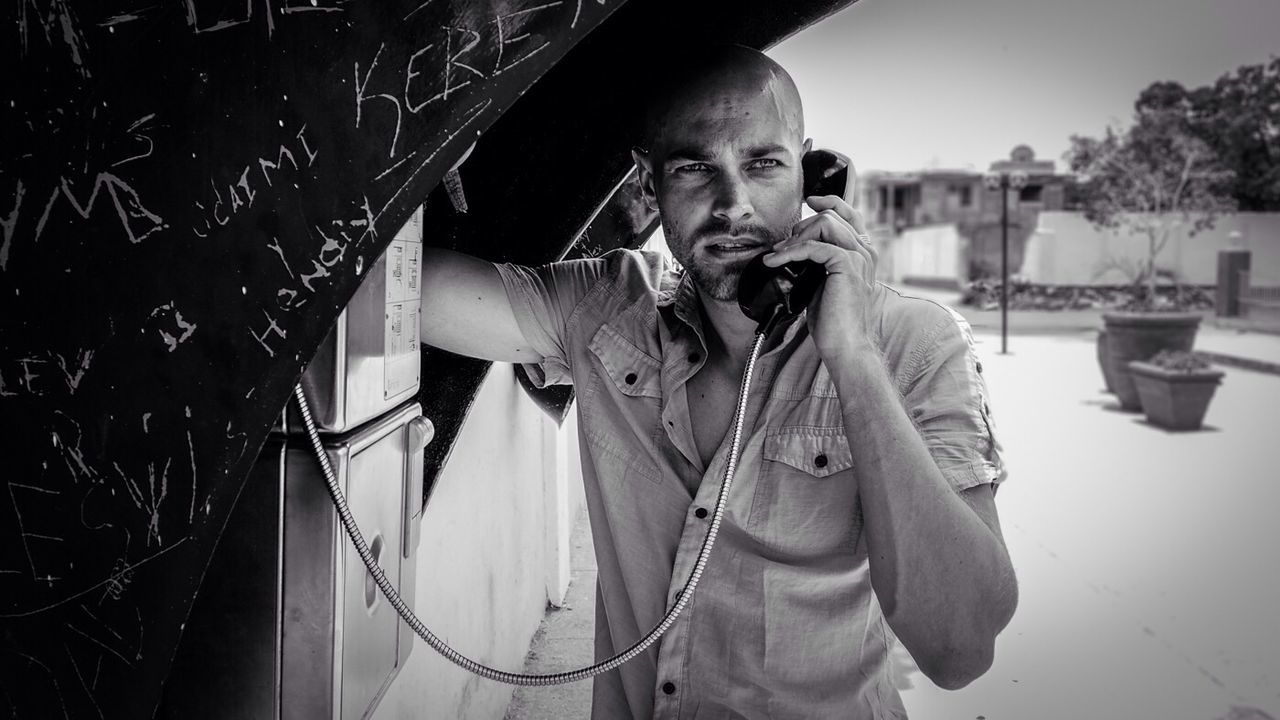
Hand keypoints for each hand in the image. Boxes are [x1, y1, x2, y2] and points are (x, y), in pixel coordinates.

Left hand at [762, 195, 878, 358]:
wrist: (845, 345)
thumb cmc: (834, 320)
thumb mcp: (824, 283)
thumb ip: (819, 262)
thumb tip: (794, 249)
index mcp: (863, 253)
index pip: (851, 214)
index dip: (830, 201)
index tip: (810, 200)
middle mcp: (866, 251)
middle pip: (833, 215)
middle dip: (802, 226)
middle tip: (783, 247)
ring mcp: (860, 257)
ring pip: (825, 223)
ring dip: (796, 237)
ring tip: (778, 255)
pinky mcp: (848, 266)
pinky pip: (814, 246)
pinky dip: (790, 251)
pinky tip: (776, 262)